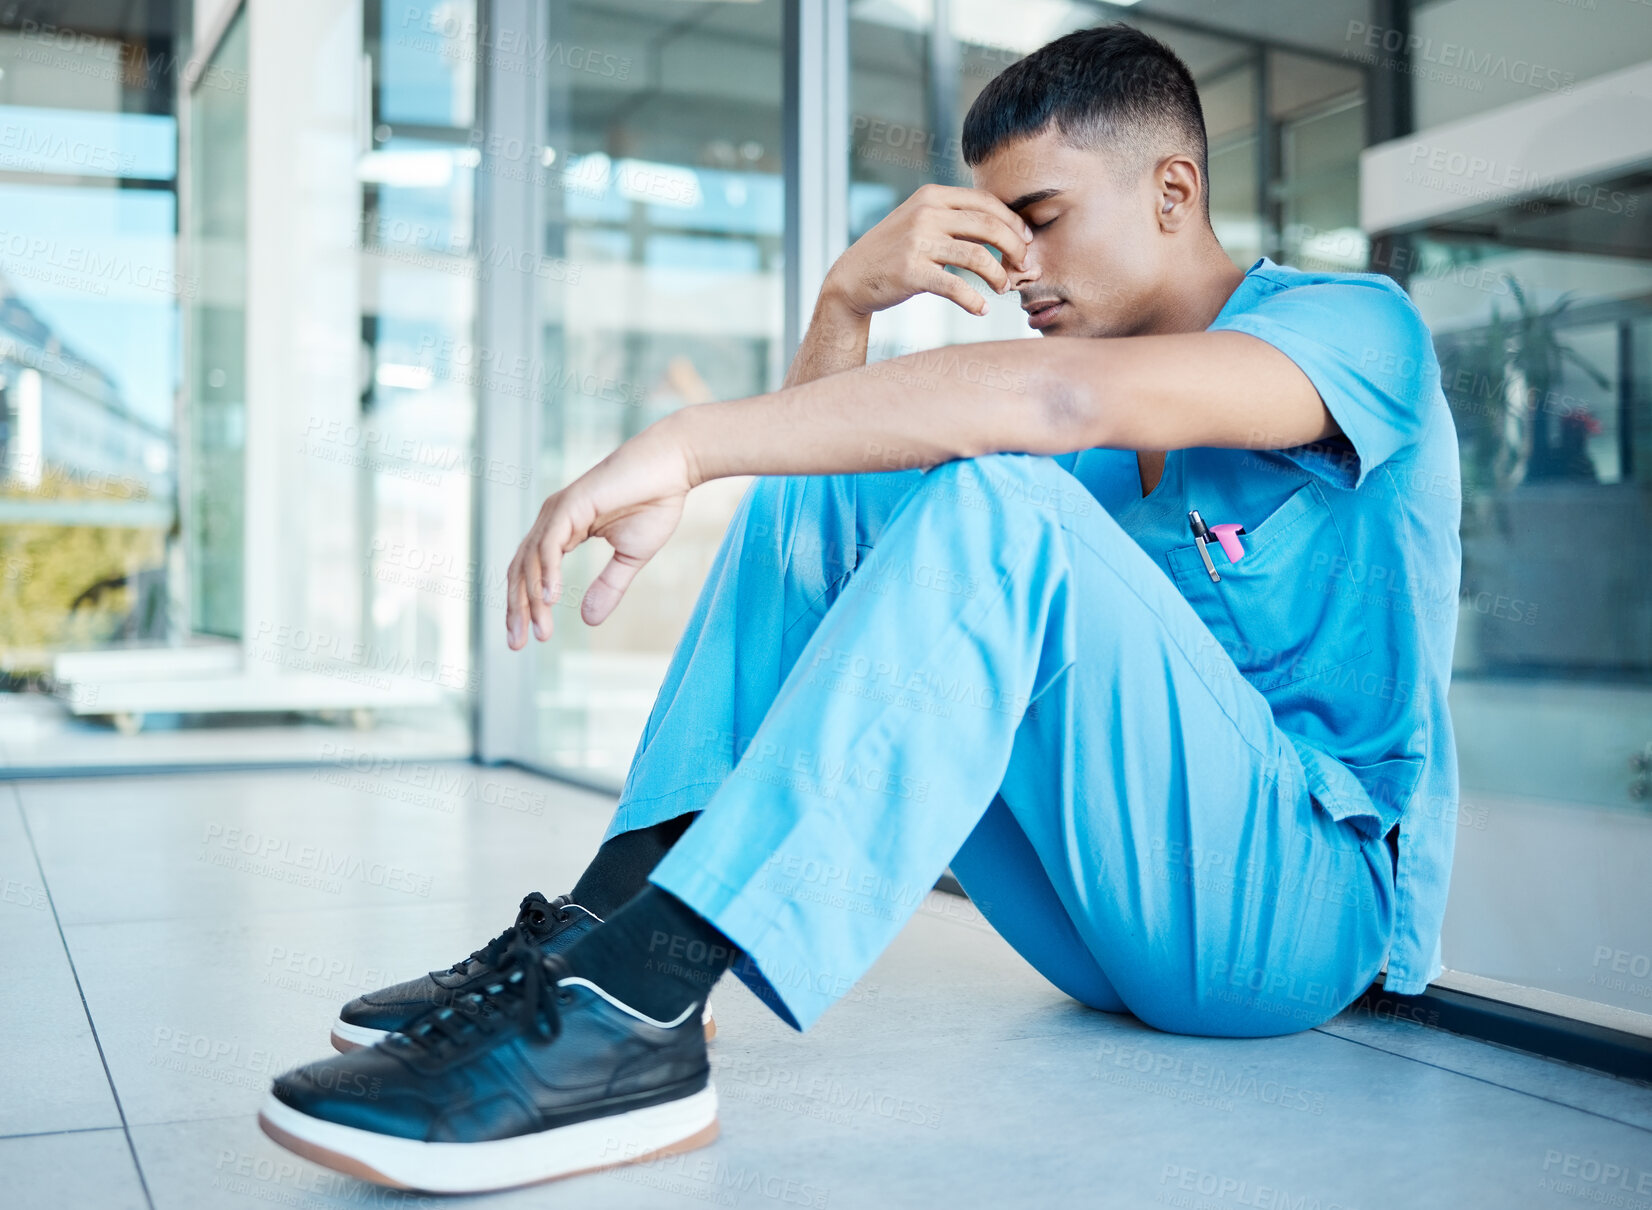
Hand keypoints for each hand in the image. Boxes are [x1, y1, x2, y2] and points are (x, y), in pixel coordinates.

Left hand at [505, 424, 693, 649]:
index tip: (527, 639)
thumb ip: (609, 586)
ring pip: (531, 561)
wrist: (673, 467)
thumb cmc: (656, 502)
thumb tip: (588, 620)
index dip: (525, 606)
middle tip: (517, 644)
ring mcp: (558, 510)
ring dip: (533, 599)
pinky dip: (547, 572)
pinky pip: (549, 544)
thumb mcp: (631, 557)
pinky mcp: (570, 504)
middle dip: (517, 609)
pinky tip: (551, 598)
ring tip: (542, 631)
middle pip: (520, 570)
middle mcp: (553, 520)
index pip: (530, 573)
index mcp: (563, 530)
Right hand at [823, 183, 1034, 318]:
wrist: (853, 277)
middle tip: (1022, 267)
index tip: (1025, 241)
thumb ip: (954, 218)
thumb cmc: (895, 251)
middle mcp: (926, 214)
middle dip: (1014, 248)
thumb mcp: (921, 221)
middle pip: (988, 226)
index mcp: (932, 196)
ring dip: (998, 276)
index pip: (986, 202)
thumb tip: (1004, 228)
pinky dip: (974, 301)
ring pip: (977, 256)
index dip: (1012, 222)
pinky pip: (955, 287)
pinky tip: (981, 309)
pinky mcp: (911, 272)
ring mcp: (917, 242)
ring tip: (1003, 289)